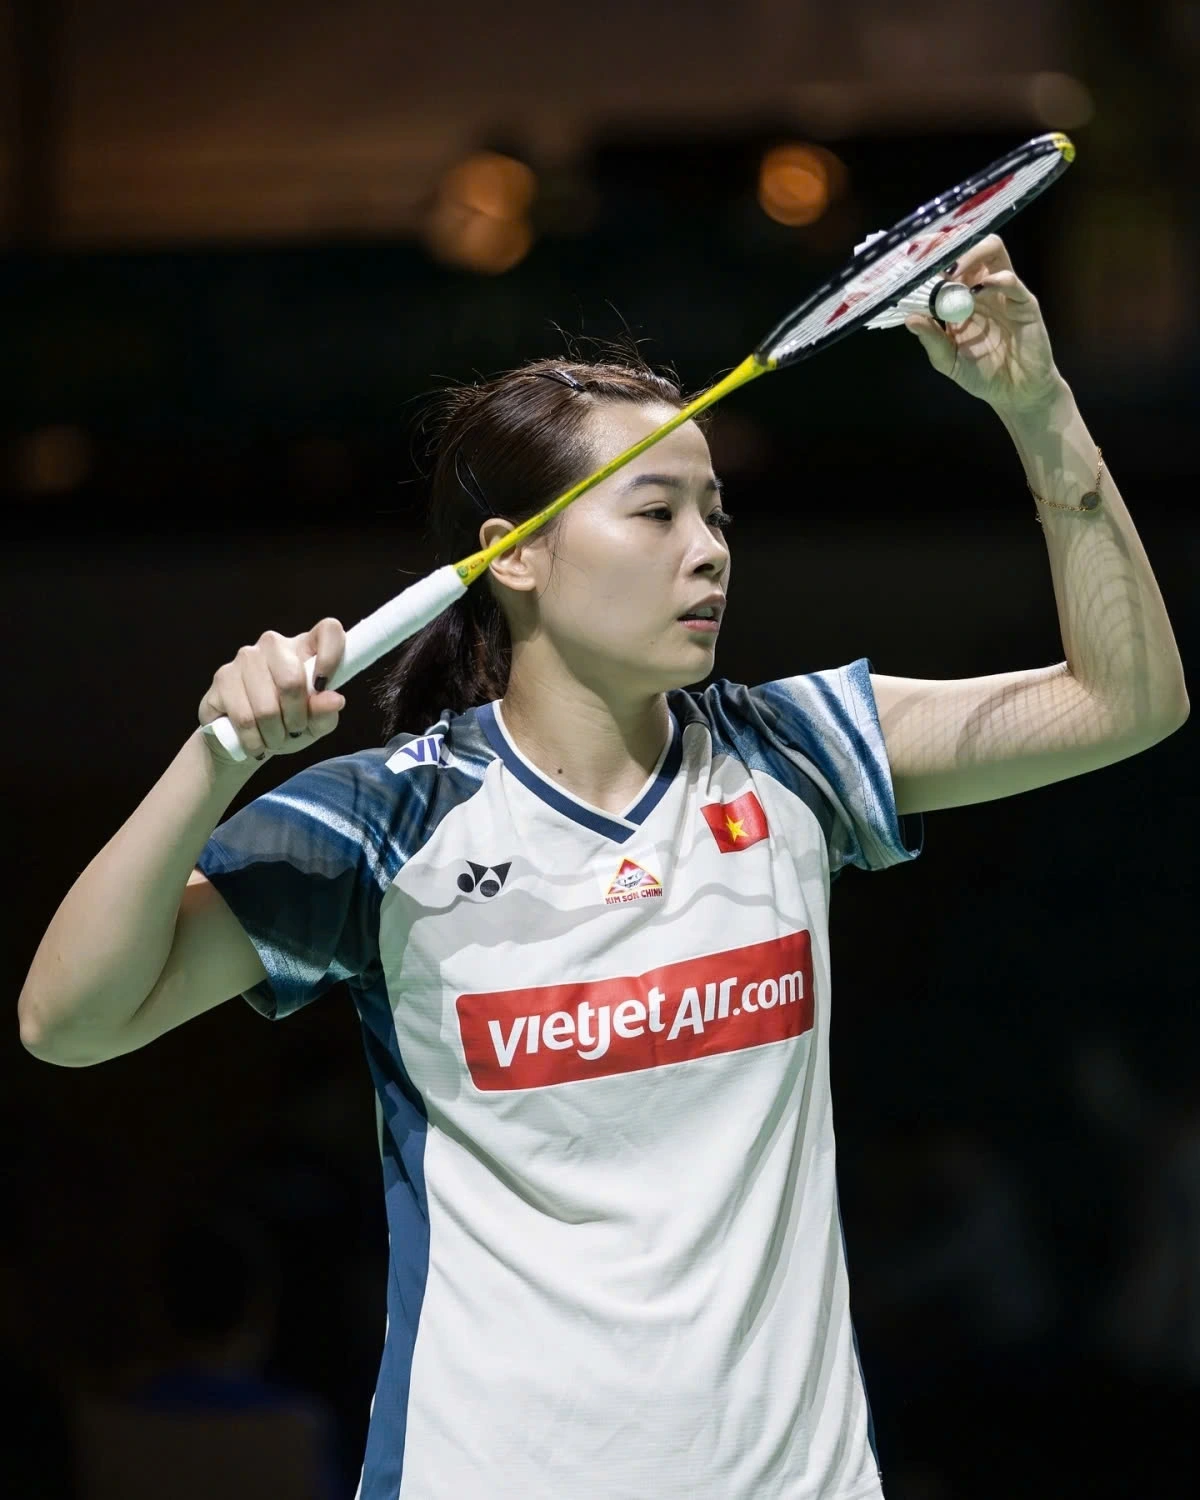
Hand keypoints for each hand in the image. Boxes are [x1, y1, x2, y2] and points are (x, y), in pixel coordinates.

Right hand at [199, 617, 346, 763]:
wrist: (240, 739)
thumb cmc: (286, 724)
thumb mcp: (314, 724)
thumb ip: (326, 712)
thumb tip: (335, 700)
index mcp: (305, 648)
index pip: (329, 630)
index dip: (332, 656)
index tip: (324, 686)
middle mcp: (273, 645)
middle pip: (291, 679)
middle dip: (296, 718)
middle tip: (294, 731)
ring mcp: (245, 658)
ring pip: (266, 707)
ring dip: (275, 735)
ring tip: (274, 739)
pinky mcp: (222, 678)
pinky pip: (244, 719)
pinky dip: (255, 740)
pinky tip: (256, 743)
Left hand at [904, 233, 1063, 413]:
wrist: (1016, 392)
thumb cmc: (982, 374)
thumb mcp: (948, 361)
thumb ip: (931, 339)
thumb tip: (909, 319)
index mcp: (959, 298)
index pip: (945, 264)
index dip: (929, 256)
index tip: (911, 255)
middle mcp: (980, 288)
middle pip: (969, 245)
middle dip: (948, 245)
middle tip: (930, 258)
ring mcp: (1003, 292)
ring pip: (992, 250)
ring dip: (969, 255)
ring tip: (950, 273)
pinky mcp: (1024, 303)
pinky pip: (1011, 280)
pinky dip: (994, 280)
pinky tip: (978, 290)